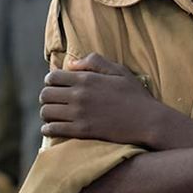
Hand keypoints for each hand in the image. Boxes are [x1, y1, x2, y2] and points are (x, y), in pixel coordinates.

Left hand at [39, 53, 158, 146]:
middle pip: (46, 94)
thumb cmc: (135, 95)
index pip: (52, 77)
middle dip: (47, 97)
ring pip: (46, 112)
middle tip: (54, 101)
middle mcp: (79, 95)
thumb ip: (94, 62)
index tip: (56, 86)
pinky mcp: (82, 131)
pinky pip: (54, 129)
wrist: (147, 121)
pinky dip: (48, 129)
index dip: (51, 81)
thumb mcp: (118, 70)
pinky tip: (51, 129)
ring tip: (52, 115)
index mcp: (86, 79)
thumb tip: (70, 65)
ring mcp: (79, 114)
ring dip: (47, 113)